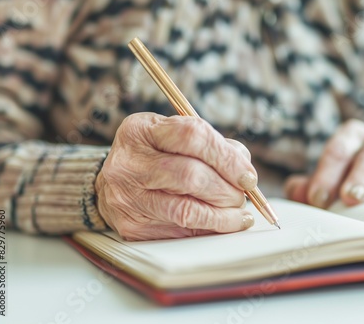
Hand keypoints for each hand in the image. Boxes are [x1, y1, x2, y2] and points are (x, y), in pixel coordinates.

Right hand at [95, 113, 256, 240]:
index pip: (192, 136)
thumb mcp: (174, 136)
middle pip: (190, 176)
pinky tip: (221, 225)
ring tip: (239, 215)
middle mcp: (129, 163)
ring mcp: (126, 197)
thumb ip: (212, 145)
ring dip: (222, 216)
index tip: (248, 176)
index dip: (227, 157)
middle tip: (243, 197)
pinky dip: (207, 230)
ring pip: (186, 210)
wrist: (115, 182)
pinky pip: (179, 232)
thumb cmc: (155, 155)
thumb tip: (244, 170)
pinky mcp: (131, 226)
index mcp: (141, 130)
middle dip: (227, 190)